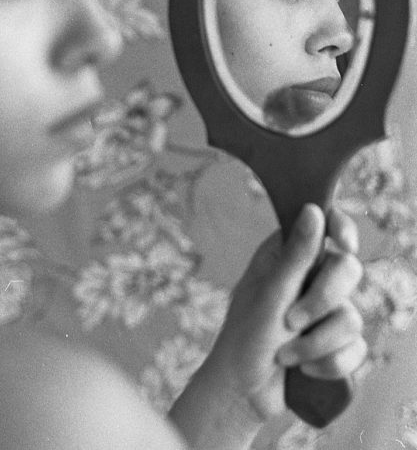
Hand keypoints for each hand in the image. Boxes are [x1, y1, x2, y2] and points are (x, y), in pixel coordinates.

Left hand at [204, 203, 365, 423]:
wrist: (243, 392)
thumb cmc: (246, 335)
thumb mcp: (271, 292)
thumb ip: (296, 254)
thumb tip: (314, 209)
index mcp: (288, 255)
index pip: (327, 226)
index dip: (342, 229)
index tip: (344, 245)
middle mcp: (309, 278)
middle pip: (348, 271)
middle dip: (322, 301)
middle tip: (291, 319)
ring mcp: (325, 311)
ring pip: (352, 316)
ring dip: (317, 342)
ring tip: (286, 354)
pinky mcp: (337, 344)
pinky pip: (357, 349)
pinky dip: (330, 364)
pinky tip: (306, 371)